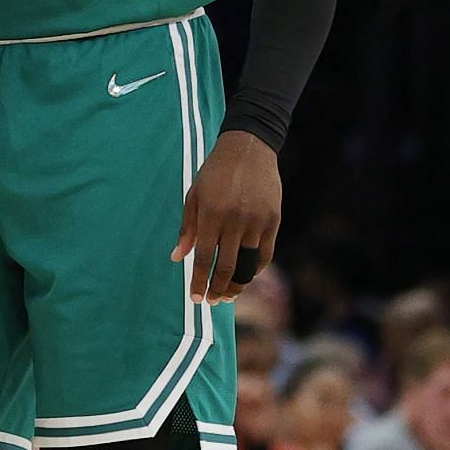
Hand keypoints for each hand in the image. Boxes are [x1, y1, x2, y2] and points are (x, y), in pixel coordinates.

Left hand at [171, 129, 279, 303]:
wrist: (248, 148)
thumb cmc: (215, 172)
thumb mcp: (194, 195)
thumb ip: (187, 228)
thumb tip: (176, 258)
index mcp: (211, 214)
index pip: (204, 257)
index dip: (199, 281)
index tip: (195, 298)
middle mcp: (235, 220)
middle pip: (227, 266)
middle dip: (218, 289)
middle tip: (212, 301)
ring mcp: (257, 222)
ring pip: (249, 265)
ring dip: (238, 284)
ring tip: (229, 294)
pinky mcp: (273, 220)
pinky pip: (265, 254)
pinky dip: (256, 269)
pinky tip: (247, 275)